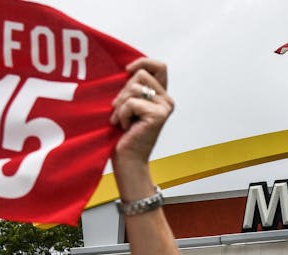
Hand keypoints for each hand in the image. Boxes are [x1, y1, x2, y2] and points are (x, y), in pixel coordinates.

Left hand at [109, 58, 173, 177]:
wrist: (128, 159)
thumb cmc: (124, 134)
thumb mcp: (127, 104)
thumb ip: (132, 87)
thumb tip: (126, 69)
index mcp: (161, 95)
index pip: (159, 66)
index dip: (142, 62)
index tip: (126, 70)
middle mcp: (166, 100)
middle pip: (141, 74)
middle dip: (124, 91)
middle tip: (121, 110)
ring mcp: (164, 107)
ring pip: (134, 88)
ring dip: (121, 105)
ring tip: (123, 120)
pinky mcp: (158, 115)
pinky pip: (131, 102)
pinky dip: (122, 114)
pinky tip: (126, 127)